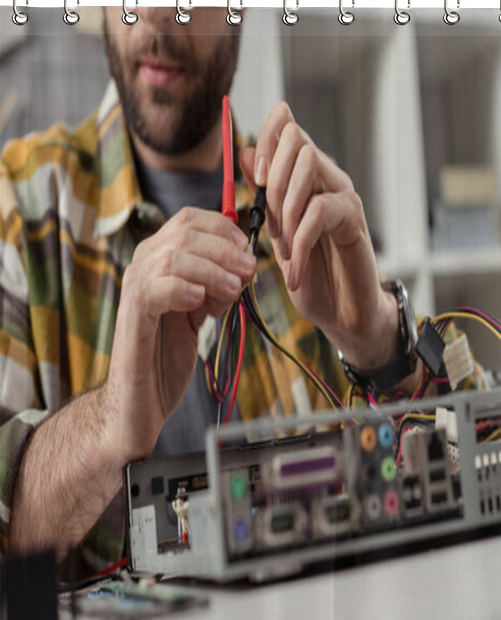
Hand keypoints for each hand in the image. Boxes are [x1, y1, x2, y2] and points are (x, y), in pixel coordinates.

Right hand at [104, 207, 255, 462]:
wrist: (140, 399)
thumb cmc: (168, 356)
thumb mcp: (199, 313)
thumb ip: (216, 287)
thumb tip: (247, 264)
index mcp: (159, 261)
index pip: (189, 220)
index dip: (223, 228)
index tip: (247, 249)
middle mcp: (142, 267)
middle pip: (184, 234)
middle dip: (225, 250)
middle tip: (249, 271)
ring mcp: (135, 290)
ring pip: (173, 257)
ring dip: (212, 271)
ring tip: (233, 291)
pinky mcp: (132, 316)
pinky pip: (155, 288)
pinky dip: (183, 290)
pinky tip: (200, 303)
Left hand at [240, 102, 397, 369]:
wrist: (342, 315)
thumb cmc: (313, 277)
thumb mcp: (277, 235)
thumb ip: (263, 196)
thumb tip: (242, 154)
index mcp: (306, 178)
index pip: (285, 126)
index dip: (262, 142)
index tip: (255, 182)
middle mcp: (328, 179)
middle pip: (296, 138)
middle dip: (270, 178)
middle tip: (269, 225)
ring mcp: (343, 197)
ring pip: (309, 163)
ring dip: (285, 207)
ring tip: (283, 249)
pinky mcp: (354, 220)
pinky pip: (320, 209)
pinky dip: (300, 240)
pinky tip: (296, 269)